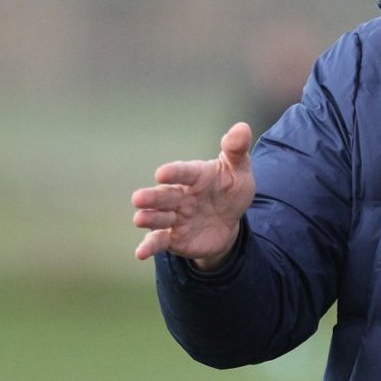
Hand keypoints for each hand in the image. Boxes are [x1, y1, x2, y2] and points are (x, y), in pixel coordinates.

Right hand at [131, 122, 255, 268]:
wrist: (229, 221)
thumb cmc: (230, 189)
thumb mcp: (239, 170)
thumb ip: (237, 150)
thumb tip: (241, 128)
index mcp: (196, 176)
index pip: (184, 172)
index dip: (174, 172)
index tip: (162, 173)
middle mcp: (180, 196)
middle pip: (165, 196)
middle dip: (153, 197)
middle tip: (138, 198)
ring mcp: (175, 217)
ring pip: (159, 217)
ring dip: (149, 218)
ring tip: (139, 218)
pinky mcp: (173, 237)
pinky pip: (159, 241)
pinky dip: (149, 246)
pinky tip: (140, 253)